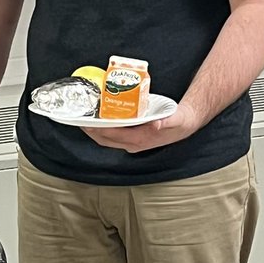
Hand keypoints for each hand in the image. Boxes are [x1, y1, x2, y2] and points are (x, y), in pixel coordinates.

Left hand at [82, 100, 202, 153]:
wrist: (185, 124)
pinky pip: (112, 135)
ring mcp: (132, 141)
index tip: (87, 122)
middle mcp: (134, 143)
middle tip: (78, 119)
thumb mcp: (175, 120)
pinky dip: (103, 128)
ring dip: (94, 131)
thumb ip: (165, 122)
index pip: (113, 136)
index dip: (98, 130)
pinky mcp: (132, 136)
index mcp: (141, 139)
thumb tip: (155, 124)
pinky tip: (98, 119)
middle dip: (90, 131)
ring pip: (107, 139)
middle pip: (105, 140)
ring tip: (83, 119)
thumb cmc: (178, 120)